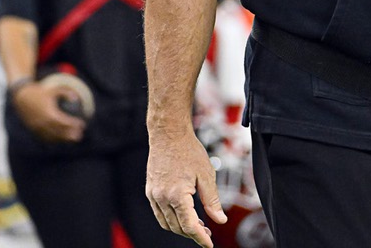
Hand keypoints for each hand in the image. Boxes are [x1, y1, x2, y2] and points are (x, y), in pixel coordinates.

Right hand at [12, 82, 85, 143]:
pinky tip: (61, 139)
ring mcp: (37, 127)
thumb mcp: (53, 90)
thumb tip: (76, 98)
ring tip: (73, 139)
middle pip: (59, 132)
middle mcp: (43, 122)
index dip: (74, 124)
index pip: (64, 122)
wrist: (21, 97)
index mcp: (49, 113)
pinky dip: (53, 139)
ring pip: (52, 136)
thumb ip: (65, 93)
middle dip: (70, 135)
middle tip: (80, 135)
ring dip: (63, 139)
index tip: (82, 124)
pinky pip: (44, 137)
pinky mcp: (33, 129)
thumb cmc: (39, 92)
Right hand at [146, 130, 226, 246]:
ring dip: (181, 229)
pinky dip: (171, 219)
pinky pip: (159, 213)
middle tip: (207, 233)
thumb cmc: (189, 151)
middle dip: (192, 234)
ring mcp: (153, 195)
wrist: (169, 133)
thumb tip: (220, 220)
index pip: (189, 226)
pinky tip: (183, 215)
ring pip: (166, 223)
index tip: (209, 244)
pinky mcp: (150, 190)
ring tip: (197, 226)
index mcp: (177, 195)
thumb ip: (212, 200)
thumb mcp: (206, 175)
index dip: (200, 238)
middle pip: (177, 227)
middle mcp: (161, 198)